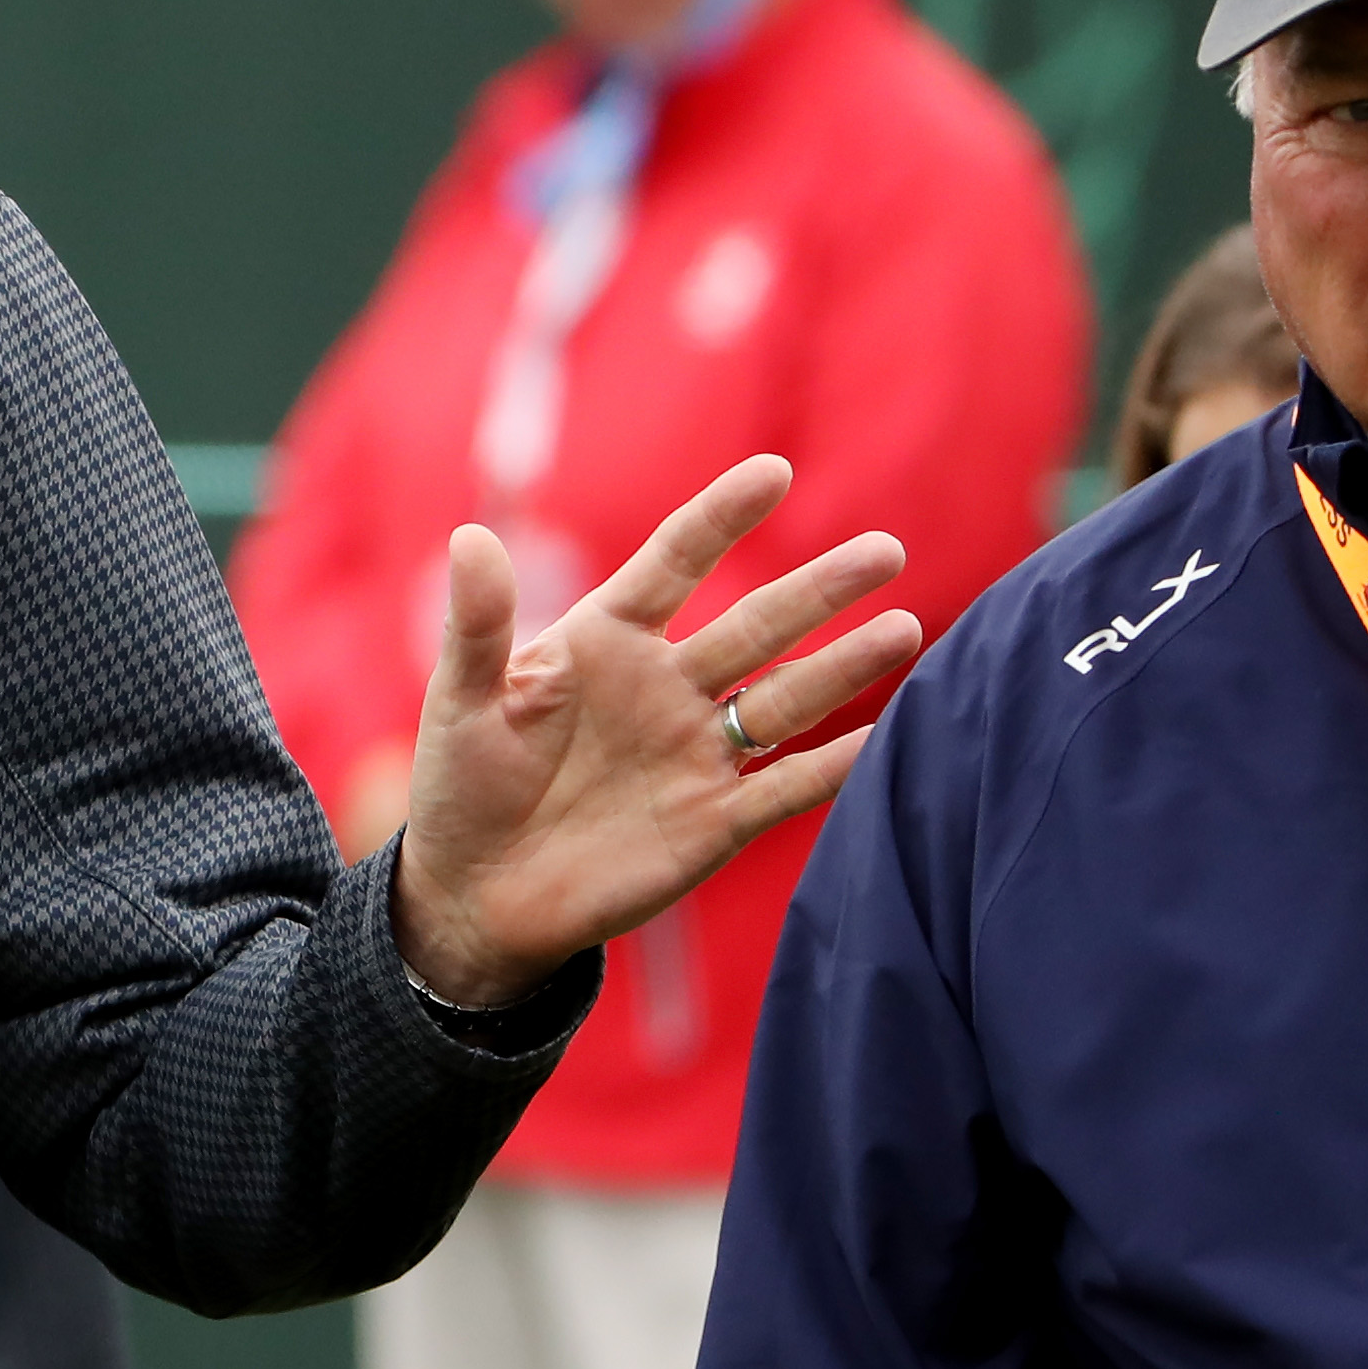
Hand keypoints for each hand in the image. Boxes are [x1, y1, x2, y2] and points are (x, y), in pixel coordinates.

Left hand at [389, 454, 916, 1006]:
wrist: (475, 895)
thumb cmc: (462, 785)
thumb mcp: (462, 700)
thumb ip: (478, 624)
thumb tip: (469, 538)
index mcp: (606, 641)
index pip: (676, 563)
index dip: (721, 519)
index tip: (773, 473)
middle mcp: (666, 688)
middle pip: (756, 626)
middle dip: (820, 589)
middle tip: (886, 549)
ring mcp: (695, 753)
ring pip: (784, 699)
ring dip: (843, 667)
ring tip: (906, 628)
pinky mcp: (713, 823)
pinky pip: (784, 788)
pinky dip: (831, 767)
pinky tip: (881, 738)